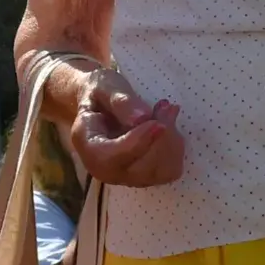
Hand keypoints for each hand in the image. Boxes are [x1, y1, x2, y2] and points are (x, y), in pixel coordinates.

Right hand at [68, 68, 185, 187]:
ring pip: (160, 171)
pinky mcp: (146, 177)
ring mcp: (127, 178)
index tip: (158, 124)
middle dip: (161, 138)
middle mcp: (106, 171)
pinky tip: (169, 125)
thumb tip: (141, 118)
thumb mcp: (105, 86)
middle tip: (166, 106)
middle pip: (140, 168)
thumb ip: (120, 101)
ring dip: (171, 140)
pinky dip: (175, 148)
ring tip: (166, 110)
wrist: (99, 103)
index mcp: (89, 149)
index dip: (138, 144)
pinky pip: (170, 171)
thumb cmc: (99, 92)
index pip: (112, 158)